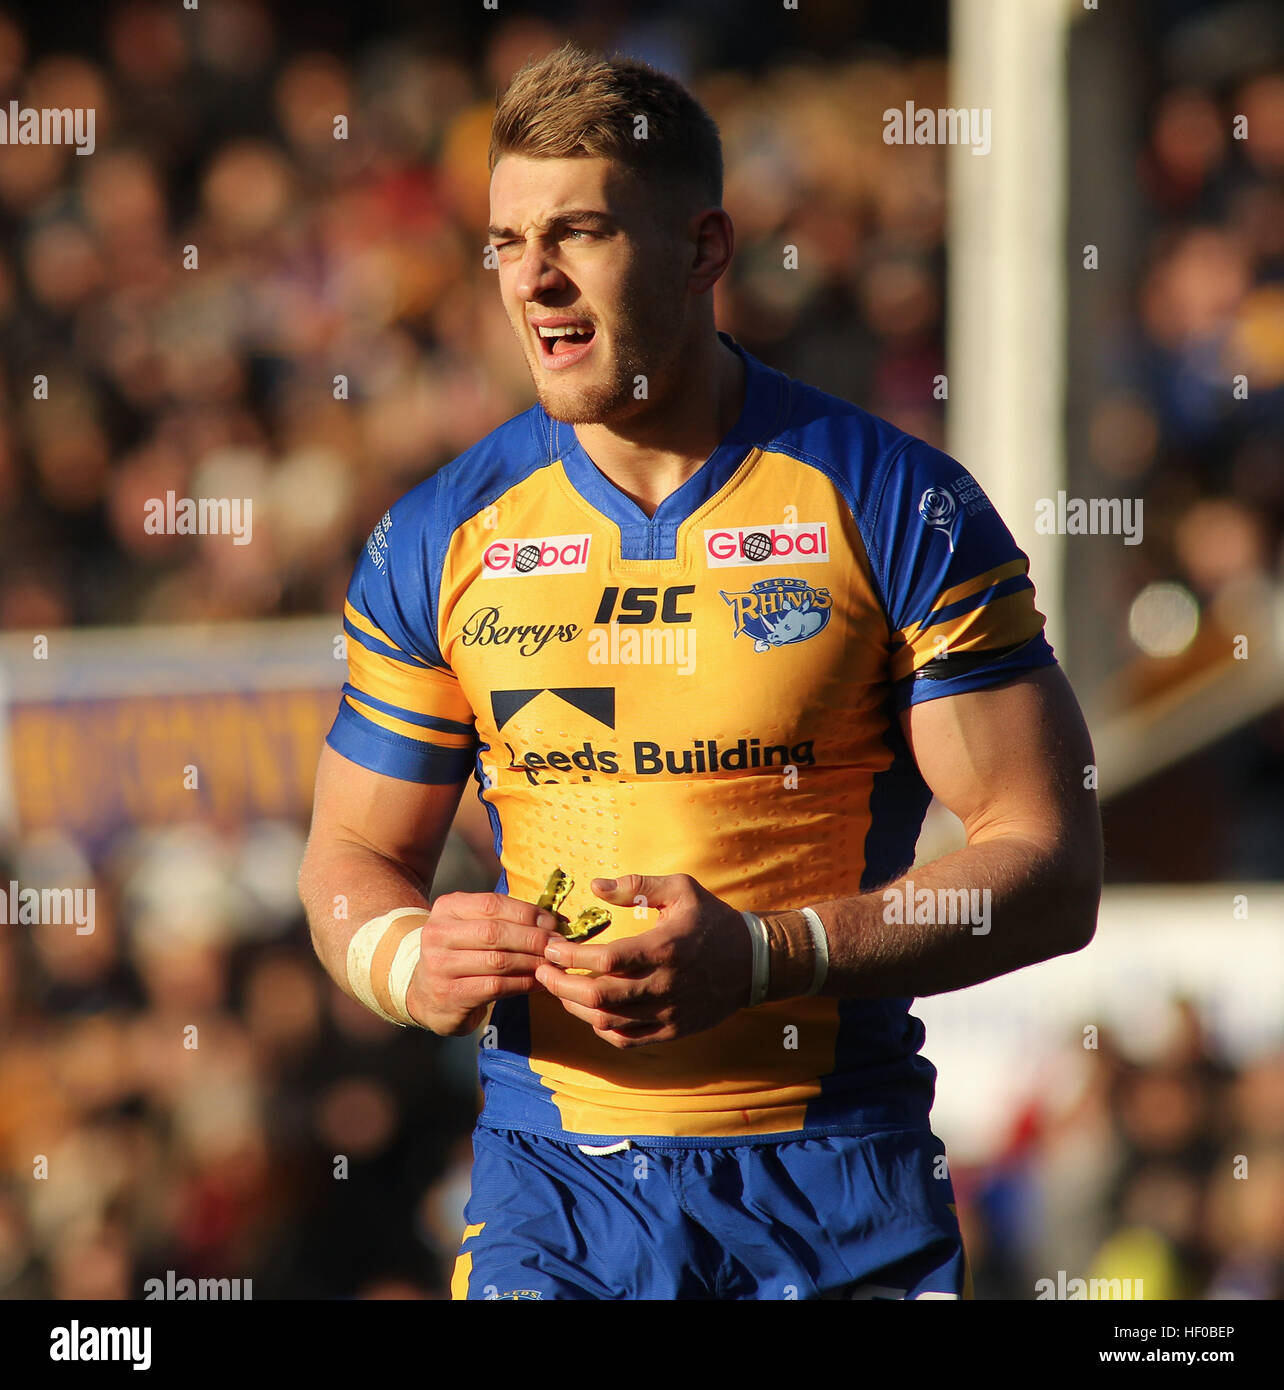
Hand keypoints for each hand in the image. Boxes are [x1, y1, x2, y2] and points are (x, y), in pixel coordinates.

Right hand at [406, 891, 559, 1035]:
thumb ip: (505, 919)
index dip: (526, 913)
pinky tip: (538, 983)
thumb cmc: (461, 953)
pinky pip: (496, 986)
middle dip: (533, 939)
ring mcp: (440, 966)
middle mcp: (438, 934)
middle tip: (557, 946)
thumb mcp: (473, 927)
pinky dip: (523, 983)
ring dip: (531, 963)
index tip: (552, 923)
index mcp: (447, 908)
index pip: (492, 904)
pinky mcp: (449, 994)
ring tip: (552, 965)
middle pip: (495, 933)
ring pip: (498, 961)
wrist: (426, 994)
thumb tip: (552, 921)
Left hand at [534, 873, 751, 1048]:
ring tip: (560, 989)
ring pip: (608, 1021)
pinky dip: (602, 1029)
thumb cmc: (712, 919)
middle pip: (599, 997)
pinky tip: (591, 1011)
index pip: (605, 959)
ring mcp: (669, 1013)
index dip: (571, 956)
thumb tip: (594, 885)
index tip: (551, 947)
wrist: (753, 962)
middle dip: (561, 985)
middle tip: (542, 971)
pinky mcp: (673, 1030)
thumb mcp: (681, 889)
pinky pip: (627, 1040)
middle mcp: (664, 986)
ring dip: (576, 1007)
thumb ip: (636, 883)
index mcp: (664, 948)